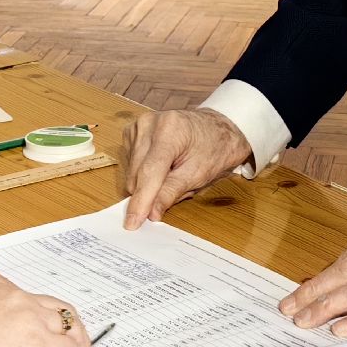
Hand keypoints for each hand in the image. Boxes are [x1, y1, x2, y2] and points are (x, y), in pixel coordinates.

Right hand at [121, 109, 251, 229]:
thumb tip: (151, 213)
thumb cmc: (214, 147)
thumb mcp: (199, 174)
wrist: (216, 127)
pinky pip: (131, 163)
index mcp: (170, 130)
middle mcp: (149, 123)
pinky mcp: (132, 131)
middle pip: (137, 174)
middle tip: (176, 190)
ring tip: (172, 174)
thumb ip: (172, 192)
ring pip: (131, 171)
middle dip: (150, 192)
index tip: (133, 223)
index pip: (149, 172)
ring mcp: (138, 125)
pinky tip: (162, 166)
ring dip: (148, 183)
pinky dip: (144, 172)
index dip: (141, 200)